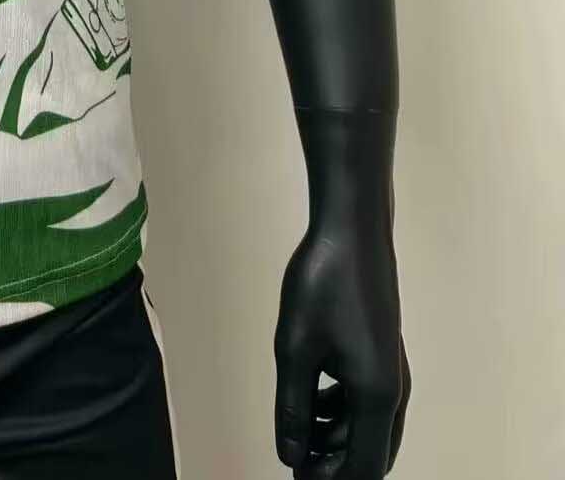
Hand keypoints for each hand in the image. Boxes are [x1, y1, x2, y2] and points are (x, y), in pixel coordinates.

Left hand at [274, 216, 409, 476]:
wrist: (353, 227)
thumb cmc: (322, 282)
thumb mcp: (295, 347)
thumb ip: (293, 407)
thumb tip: (290, 458)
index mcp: (376, 396)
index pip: (364, 470)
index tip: (295, 475)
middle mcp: (393, 390)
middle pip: (370, 455)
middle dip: (333, 464)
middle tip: (294, 457)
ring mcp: (391, 371)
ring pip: (368, 428)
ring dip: (335, 438)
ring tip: (297, 430)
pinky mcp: (382, 353)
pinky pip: (366, 402)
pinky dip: (341, 411)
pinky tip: (311, 395)